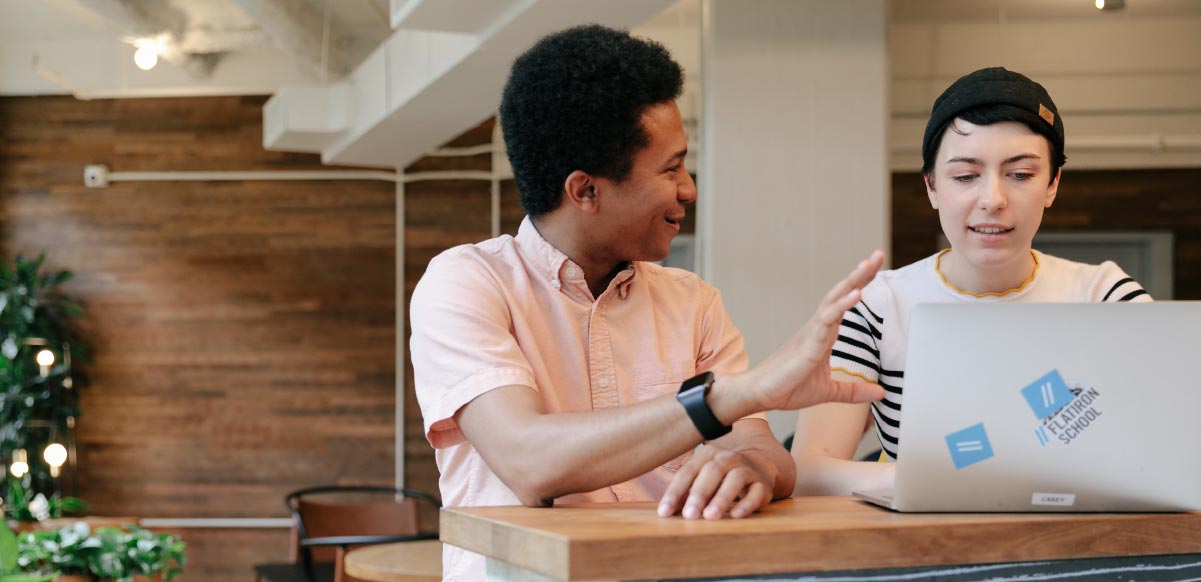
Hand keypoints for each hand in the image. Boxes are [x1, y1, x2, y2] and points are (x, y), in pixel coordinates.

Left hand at [657, 445, 775, 519]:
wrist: (757, 468)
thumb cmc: (720, 478)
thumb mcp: (702, 480)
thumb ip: (685, 493)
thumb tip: (665, 511)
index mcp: (708, 454)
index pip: (688, 472)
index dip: (675, 492)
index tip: (664, 512)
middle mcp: (728, 458)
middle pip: (712, 472)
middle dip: (699, 494)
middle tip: (689, 515)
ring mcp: (747, 469)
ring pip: (735, 480)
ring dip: (721, 498)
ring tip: (710, 516)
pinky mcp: (762, 484)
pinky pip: (756, 493)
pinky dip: (746, 504)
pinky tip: (736, 515)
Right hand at [747, 251, 885, 410]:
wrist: (760, 393)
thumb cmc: (787, 387)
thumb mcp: (829, 391)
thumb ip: (854, 391)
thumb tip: (880, 393)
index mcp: (823, 334)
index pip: (845, 303)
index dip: (860, 284)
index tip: (876, 268)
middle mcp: (817, 327)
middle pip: (841, 292)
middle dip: (861, 273)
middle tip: (878, 254)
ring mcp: (811, 332)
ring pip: (834, 300)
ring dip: (853, 280)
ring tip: (869, 264)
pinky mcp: (807, 343)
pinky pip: (827, 320)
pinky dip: (842, 305)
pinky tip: (856, 294)